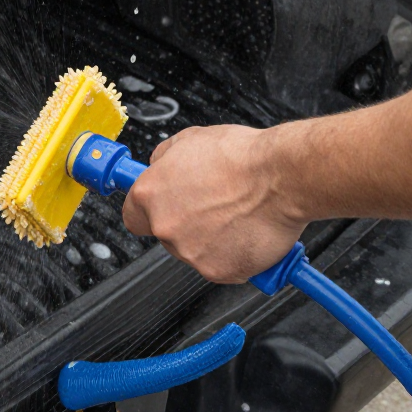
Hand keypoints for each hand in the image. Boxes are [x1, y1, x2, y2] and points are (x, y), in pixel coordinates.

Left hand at [122, 125, 306, 283]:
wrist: (279, 177)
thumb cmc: (240, 157)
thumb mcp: (188, 140)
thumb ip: (164, 159)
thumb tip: (158, 167)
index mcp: (150, 194)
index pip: (132, 215)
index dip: (147, 211)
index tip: (158, 209)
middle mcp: (166, 226)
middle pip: (165, 235)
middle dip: (185, 224)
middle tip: (211, 206)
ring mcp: (192, 253)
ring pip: (194, 251)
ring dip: (209, 240)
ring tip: (234, 214)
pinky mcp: (221, 272)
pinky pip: (223, 267)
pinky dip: (234, 255)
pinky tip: (246, 231)